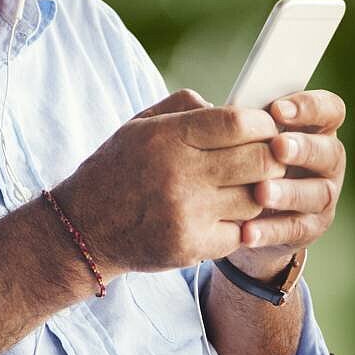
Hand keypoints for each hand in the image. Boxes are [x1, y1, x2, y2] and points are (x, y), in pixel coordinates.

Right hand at [54, 89, 286, 280]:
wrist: (83, 228)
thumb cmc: (116, 169)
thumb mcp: (138, 125)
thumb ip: (185, 107)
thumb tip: (233, 107)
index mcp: (165, 137)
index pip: (239, 123)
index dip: (262, 124)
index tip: (263, 128)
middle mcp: (177, 174)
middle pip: (260, 160)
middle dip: (270, 157)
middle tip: (263, 158)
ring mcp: (186, 214)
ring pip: (256, 199)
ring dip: (256, 192)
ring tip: (239, 187)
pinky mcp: (191, 247)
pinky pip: (241, 232)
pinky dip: (238, 224)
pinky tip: (221, 215)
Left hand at [230, 89, 345, 277]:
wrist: (237, 210)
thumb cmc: (235, 156)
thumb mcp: (230, 133)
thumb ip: (222, 116)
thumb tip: (201, 105)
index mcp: (310, 127)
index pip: (328, 110)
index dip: (309, 107)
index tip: (277, 109)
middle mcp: (324, 160)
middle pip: (330, 151)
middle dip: (304, 148)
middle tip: (277, 147)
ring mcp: (321, 195)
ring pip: (318, 193)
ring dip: (289, 192)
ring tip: (260, 192)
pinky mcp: (309, 227)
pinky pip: (296, 229)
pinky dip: (271, 230)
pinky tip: (247, 230)